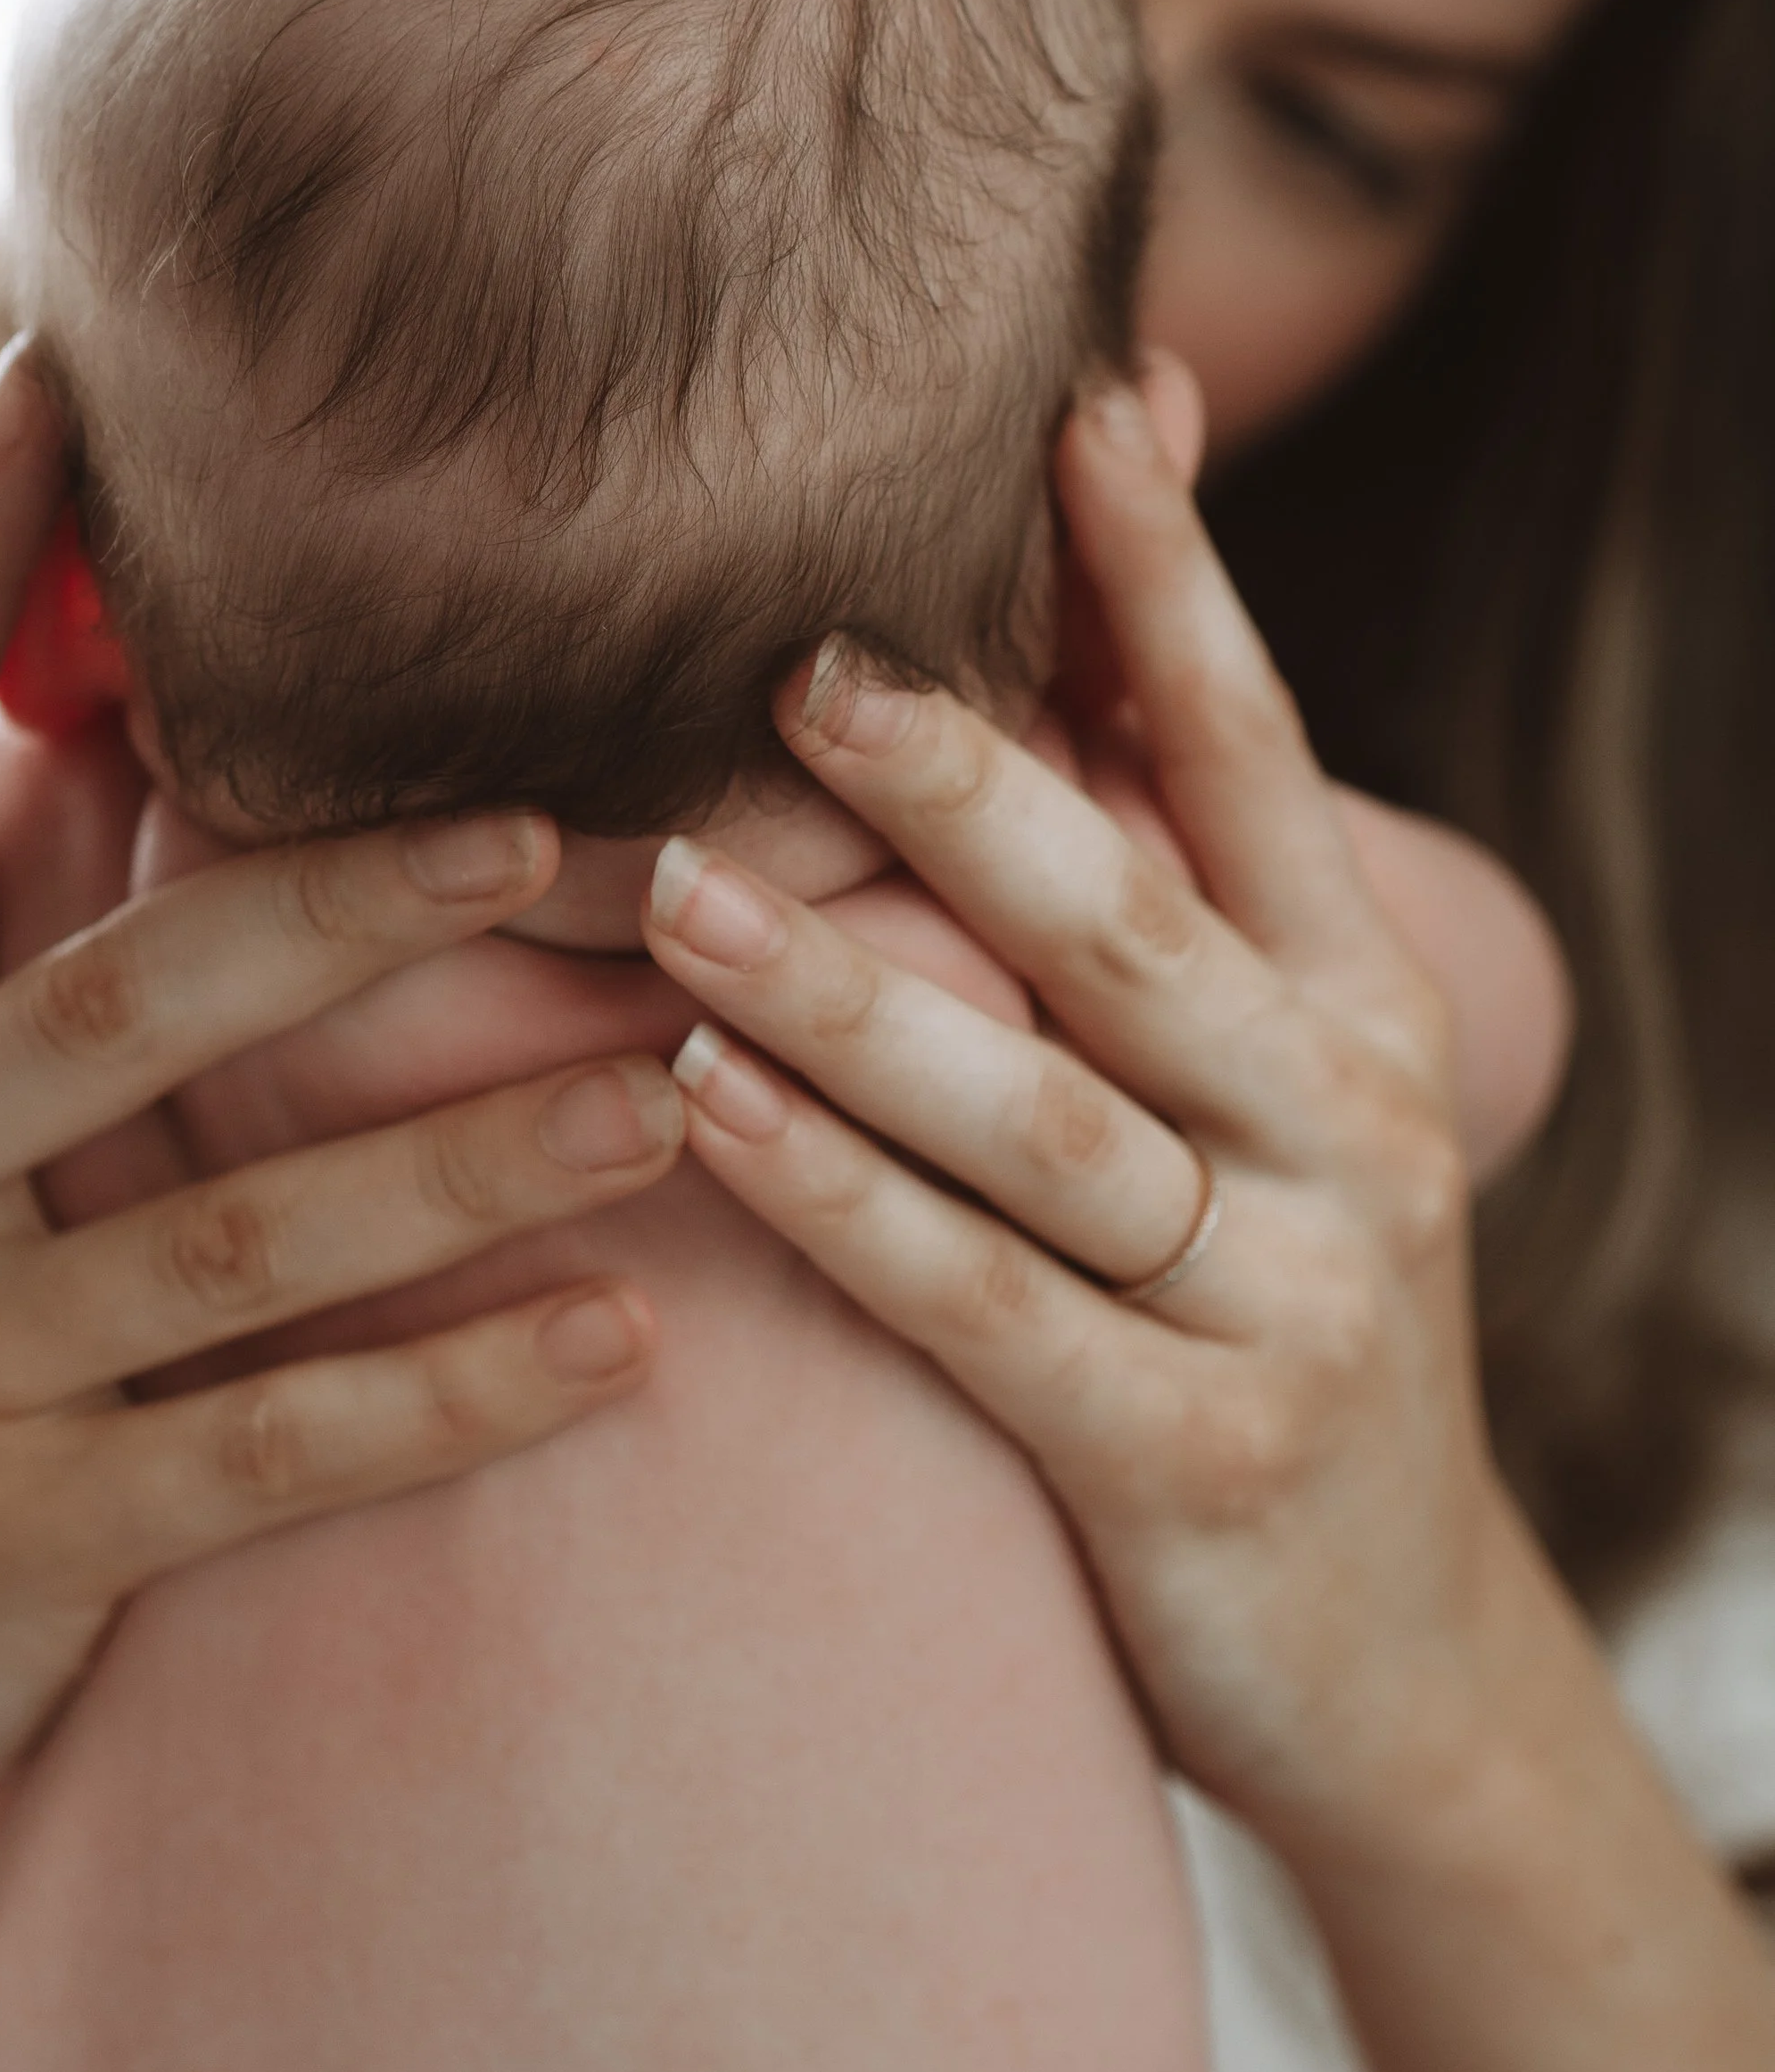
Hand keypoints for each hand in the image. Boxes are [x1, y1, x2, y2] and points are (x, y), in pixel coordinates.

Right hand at [0, 342, 682, 1840]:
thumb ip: (22, 940)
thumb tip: (158, 694)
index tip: (55, 374)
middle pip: (116, 1004)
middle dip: (334, 905)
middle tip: (551, 829)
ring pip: (230, 1245)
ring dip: (468, 1163)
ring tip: (676, 1092)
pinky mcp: (12, 1542)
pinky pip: (271, 1456)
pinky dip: (455, 1399)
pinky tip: (627, 1348)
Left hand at [645, 381, 1509, 1849]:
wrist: (1400, 1668)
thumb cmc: (1271, 1328)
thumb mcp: (1271, 1114)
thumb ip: (1163, 915)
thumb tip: (1044, 679)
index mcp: (1357, 1010)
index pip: (1251, 759)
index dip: (1168, 580)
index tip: (1075, 403)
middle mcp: (1348, 1126)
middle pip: (1136, 919)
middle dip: (974, 778)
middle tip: (797, 662)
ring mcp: (1288, 1299)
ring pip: (1045, 1114)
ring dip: (852, 992)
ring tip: (671, 890)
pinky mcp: (1197, 1460)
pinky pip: (986, 1308)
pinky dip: (841, 1204)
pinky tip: (703, 1111)